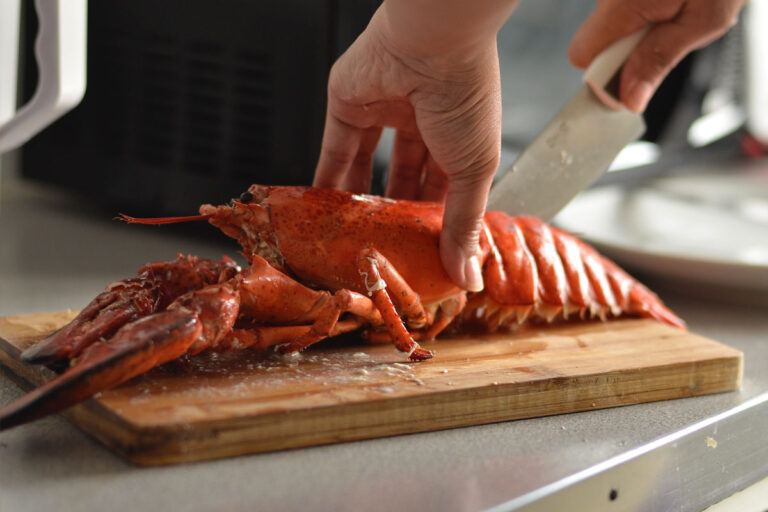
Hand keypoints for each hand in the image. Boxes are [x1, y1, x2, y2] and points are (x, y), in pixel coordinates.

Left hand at [314, 2, 516, 291]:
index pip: (443, 190)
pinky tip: (324, 210)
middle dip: (394, 216)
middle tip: (386, 251)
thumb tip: (468, 276)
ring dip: (360, 202)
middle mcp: (421, 123)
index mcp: (459, 137)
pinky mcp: (348, 105)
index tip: (424, 257)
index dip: (433, 223)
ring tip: (353, 239)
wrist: (432, 41)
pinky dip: (329, 180)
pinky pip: (335, 150)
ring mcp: (383, 112)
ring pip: (367, 167)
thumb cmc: (465, 95)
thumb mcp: (474, 170)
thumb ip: (463, 224)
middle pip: (403, 180)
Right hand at [568, 0, 746, 112]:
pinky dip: (643, 15)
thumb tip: (630, 96)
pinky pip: (621, 11)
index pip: (583, 55)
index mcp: (623, 3)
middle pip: (596, 42)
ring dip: (637, 33)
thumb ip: (659, 60)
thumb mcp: (704, 21)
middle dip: (626, 53)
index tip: (633, 80)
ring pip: (610, 27)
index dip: (606, 74)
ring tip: (675, 15)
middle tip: (666, 41)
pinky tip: (669, 5)